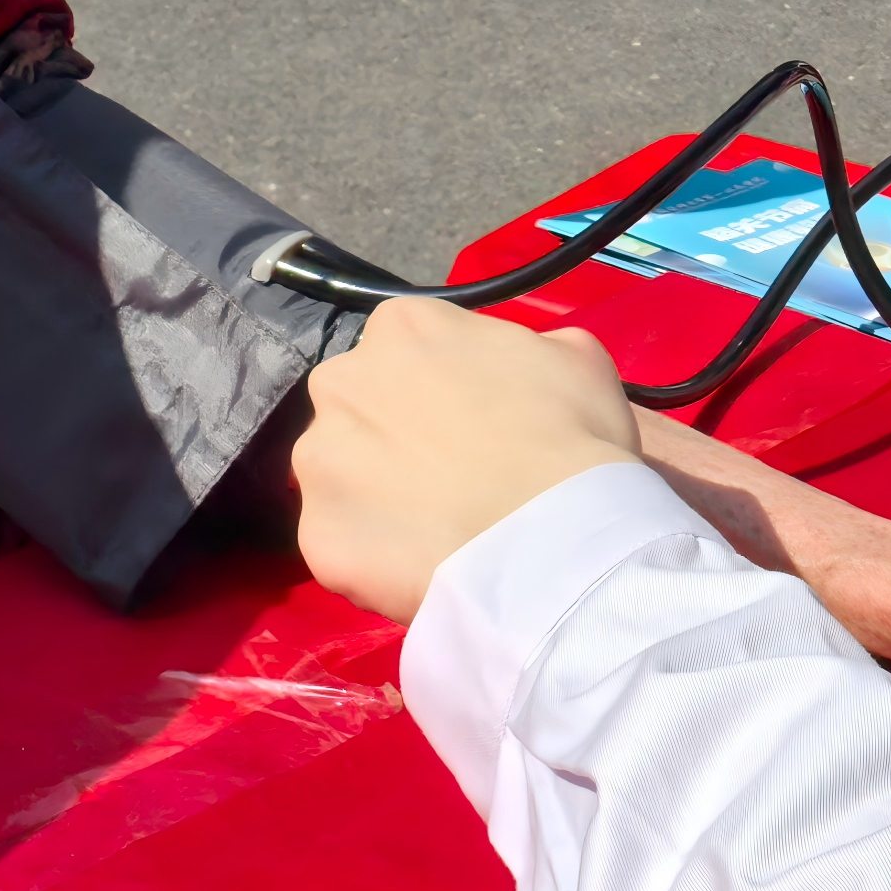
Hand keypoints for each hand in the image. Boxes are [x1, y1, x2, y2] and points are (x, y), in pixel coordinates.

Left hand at [294, 295, 642, 623]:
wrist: (551, 539)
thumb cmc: (570, 435)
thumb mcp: (575, 357)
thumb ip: (523, 348)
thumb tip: (513, 369)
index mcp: (401, 326)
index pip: (407, 346)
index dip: (442, 384)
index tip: (473, 417)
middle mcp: (341, 382)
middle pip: (360, 406)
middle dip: (393, 433)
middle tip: (450, 471)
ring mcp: (318, 463)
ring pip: (341, 476)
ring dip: (376, 495)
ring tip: (435, 526)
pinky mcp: (315, 537)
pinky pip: (342, 543)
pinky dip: (373, 556)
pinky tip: (421, 564)